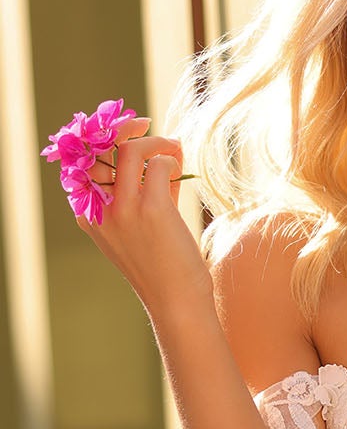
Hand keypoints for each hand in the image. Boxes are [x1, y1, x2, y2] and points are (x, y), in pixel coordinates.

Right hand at [74, 116, 211, 319]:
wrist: (177, 303)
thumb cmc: (163, 268)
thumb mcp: (141, 228)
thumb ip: (142, 194)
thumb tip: (159, 158)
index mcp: (88, 215)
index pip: (84, 162)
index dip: (104, 141)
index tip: (127, 131)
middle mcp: (99, 210)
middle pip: (101, 149)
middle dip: (124, 130)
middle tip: (145, 125)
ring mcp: (123, 209)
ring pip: (129, 149)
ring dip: (154, 140)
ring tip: (172, 147)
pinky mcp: (151, 209)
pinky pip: (158, 163)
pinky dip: (171, 159)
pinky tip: (180, 168)